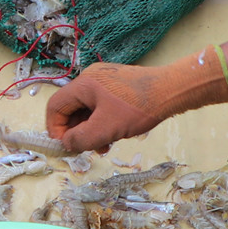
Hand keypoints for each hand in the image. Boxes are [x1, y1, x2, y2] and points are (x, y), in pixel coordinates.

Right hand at [46, 58, 215, 153]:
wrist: (171, 90)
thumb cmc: (138, 107)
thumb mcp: (106, 129)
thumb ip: (82, 139)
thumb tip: (67, 144)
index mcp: (83, 84)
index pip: (55, 106)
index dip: (55, 129)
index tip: (66, 147)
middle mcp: (91, 79)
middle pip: (71, 108)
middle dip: (76, 131)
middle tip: (86, 149)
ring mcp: (105, 81)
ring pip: (87, 109)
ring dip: (90, 130)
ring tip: (103, 146)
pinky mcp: (117, 86)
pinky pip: (100, 106)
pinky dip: (102, 122)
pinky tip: (113, 135)